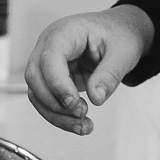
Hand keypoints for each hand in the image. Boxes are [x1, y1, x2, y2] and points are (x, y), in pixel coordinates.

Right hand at [23, 6, 153, 134]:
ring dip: (56, 115)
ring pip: (37, 93)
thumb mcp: (123, 52)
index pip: (50, 58)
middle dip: (55, 103)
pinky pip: (46, 100)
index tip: (74, 103)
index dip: (58, 84)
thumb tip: (96, 99)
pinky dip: (60, 115)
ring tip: (84, 127)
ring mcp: (47, 62)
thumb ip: (109, 74)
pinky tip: (80, 124)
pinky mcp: (52, 78)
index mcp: (65, 32)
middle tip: (82, 115)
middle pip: (35, 77)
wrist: (120, 32)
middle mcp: (49, 46)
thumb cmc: (120, 35)